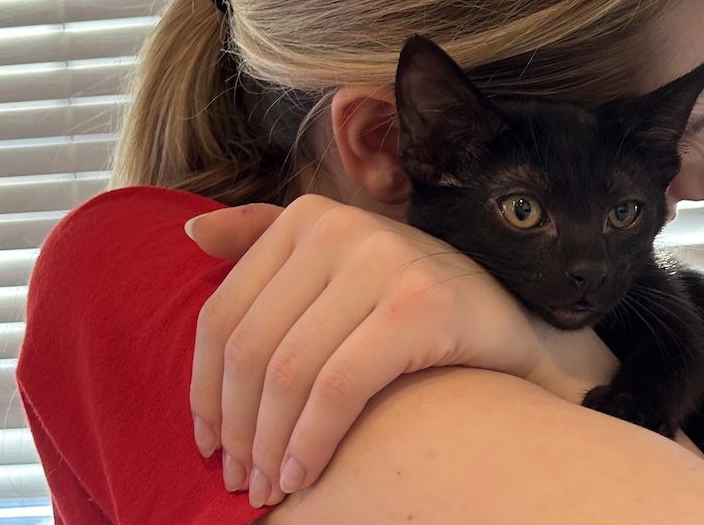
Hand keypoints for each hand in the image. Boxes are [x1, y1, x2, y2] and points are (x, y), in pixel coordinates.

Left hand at [187, 195, 608, 507]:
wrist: (512, 323)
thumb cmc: (411, 305)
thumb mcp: (338, 266)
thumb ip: (265, 244)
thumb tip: (191, 232)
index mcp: (307, 217)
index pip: (223, 314)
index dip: (203, 390)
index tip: (208, 445)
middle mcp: (339, 227)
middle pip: (251, 347)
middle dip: (237, 428)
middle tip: (241, 479)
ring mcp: (381, 260)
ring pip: (288, 371)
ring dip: (270, 445)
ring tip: (271, 487)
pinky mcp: (418, 304)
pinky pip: (338, 387)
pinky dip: (312, 440)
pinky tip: (306, 473)